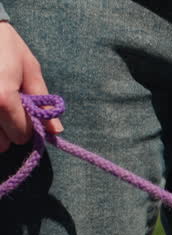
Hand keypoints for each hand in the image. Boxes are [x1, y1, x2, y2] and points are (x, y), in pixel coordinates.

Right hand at [0, 21, 60, 152]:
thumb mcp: (29, 68)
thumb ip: (42, 100)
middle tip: (9, 110)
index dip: (28, 126)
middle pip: (2, 143)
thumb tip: (56, 130)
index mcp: (2, 98)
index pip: (22, 134)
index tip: (27, 112)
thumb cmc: (4, 44)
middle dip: (9, 131)